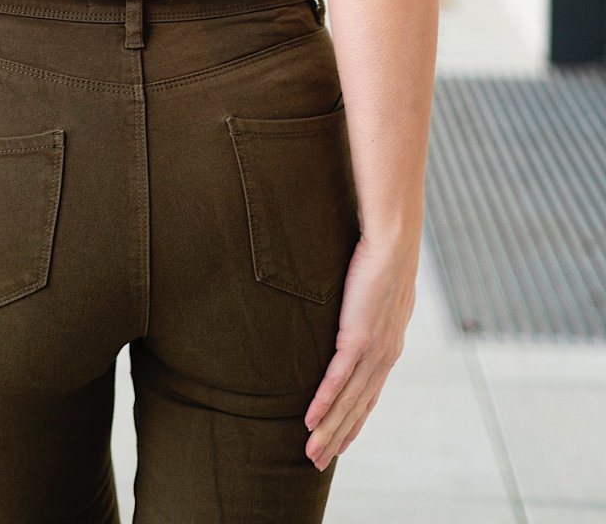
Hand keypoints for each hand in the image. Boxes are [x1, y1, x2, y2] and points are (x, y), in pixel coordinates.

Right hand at [303, 233, 418, 469]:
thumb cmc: (384, 256)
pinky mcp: (359, 339)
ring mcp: (373, 351)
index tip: (339, 442)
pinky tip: (310, 419)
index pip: (369, 394)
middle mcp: (384, 356)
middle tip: (318, 461)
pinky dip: (324, 402)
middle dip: (338, 437)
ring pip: (348, 401)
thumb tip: (359, 304)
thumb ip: (370, 307)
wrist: (394, 243)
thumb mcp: (378, 290)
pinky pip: (337, 379)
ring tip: (311, 452)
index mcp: (389, 347)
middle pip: (358, 407)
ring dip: (328, 429)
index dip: (353, 421)